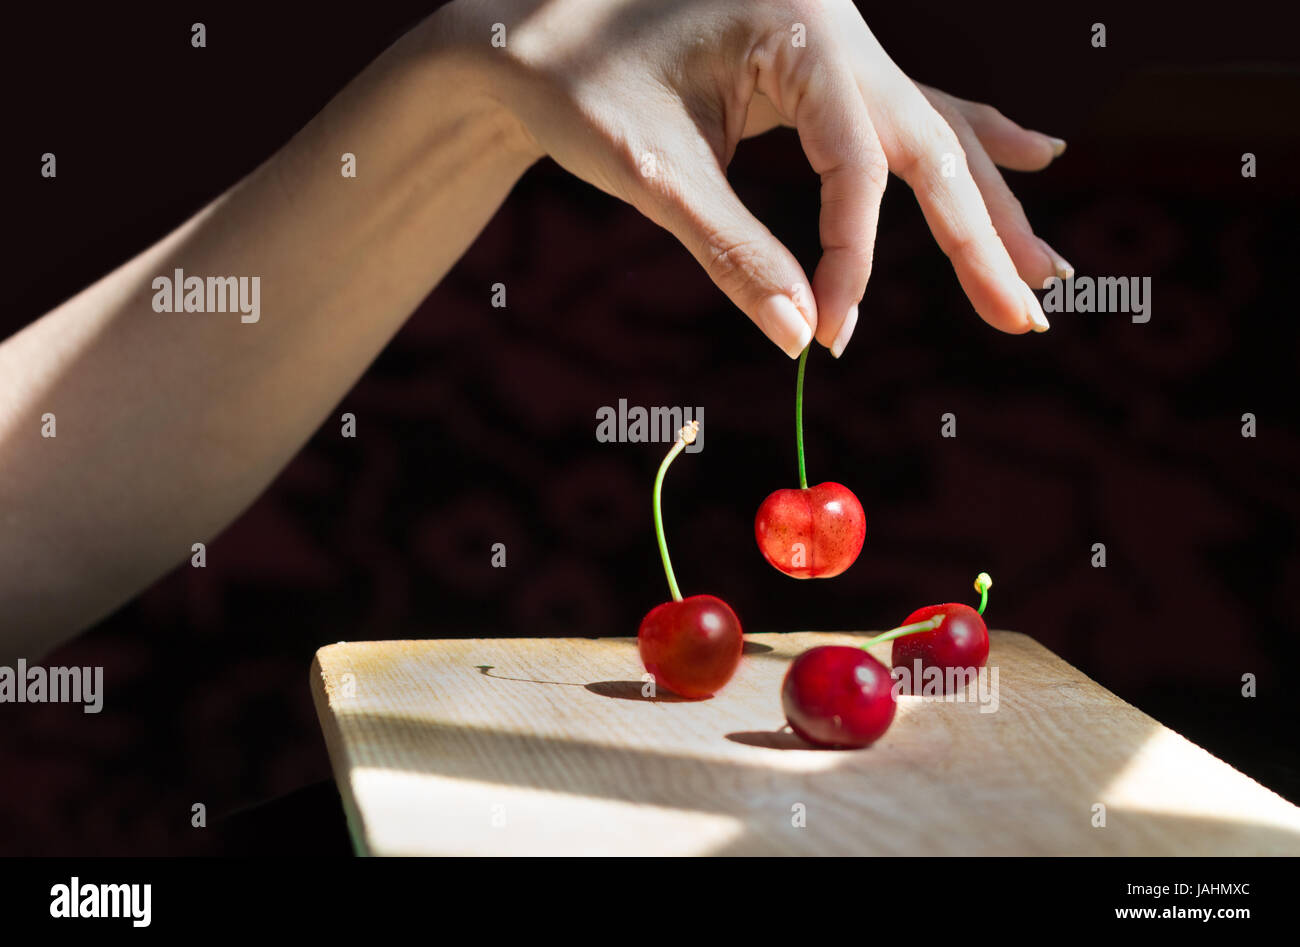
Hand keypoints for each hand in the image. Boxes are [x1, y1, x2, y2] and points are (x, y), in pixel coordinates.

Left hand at [456, 0, 1066, 356]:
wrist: (527, 30)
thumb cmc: (575, 83)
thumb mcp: (650, 168)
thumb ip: (730, 249)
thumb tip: (796, 337)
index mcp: (799, 23)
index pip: (857, 162)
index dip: (852, 258)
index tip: (830, 335)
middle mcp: (835, 19)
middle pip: (928, 142)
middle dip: (979, 237)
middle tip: (1028, 317)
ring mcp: (835, 35)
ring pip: (929, 129)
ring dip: (986, 203)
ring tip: (1047, 269)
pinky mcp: (819, 62)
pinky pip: (906, 108)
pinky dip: (965, 139)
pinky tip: (1028, 152)